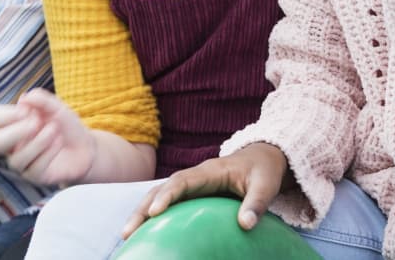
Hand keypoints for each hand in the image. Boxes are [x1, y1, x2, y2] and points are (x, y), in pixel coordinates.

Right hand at [0, 89, 97, 186]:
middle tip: (37, 123)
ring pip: (16, 159)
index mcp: (12, 124)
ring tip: (55, 130)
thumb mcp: (57, 107)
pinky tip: (59, 142)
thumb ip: (41, 100)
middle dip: (16, 132)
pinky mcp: (35, 175)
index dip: (5, 115)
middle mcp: (12, 145)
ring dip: (38, 142)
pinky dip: (48, 152)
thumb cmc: (66, 125)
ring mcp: (22, 162)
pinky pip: (34, 168)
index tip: (27, 110)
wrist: (85, 146)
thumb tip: (23, 98)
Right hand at [122, 142, 287, 236]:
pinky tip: (145, 235)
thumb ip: (257, 203)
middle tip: (128, 232)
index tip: (153, 212)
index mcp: (210, 171)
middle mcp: (195, 176)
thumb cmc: (263, 170)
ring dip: (141, 213)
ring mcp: (190, 185)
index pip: (182, 181)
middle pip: (161, 189)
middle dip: (142, 208)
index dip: (166, 195)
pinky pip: (168, 203)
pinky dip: (153, 216)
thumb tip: (246, 225)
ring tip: (128, 236)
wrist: (261, 158)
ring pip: (159, 195)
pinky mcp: (191, 194)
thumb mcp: (266, 185)